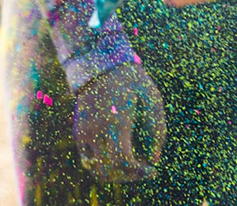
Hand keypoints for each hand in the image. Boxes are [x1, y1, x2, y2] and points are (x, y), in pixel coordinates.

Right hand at [72, 58, 163, 182]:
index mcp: (116, 122)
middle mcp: (96, 130)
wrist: (97, 61)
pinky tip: (115, 155)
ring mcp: (84, 131)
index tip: (151, 168)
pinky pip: (87, 159)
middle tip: (142, 169)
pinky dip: (101, 165)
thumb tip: (153, 159)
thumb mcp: (152, 98)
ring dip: (113, 173)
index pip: (123, 162)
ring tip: (129, 164)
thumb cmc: (130, 79)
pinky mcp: (78, 131)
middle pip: (108, 171)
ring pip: (95, 169)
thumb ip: (157, 130)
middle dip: (128, 176)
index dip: (138, 173)